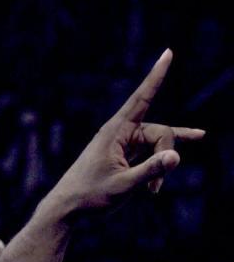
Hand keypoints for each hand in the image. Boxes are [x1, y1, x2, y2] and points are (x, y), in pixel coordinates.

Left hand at [47, 51, 203, 216]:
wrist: (67, 209)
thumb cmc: (90, 196)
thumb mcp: (123, 186)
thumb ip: (150, 171)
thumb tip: (176, 157)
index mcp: (116, 131)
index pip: (142, 97)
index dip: (157, 76)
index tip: (168, 52)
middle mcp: (121, 132)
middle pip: (160, 132)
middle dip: (164, 156)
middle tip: (155, 188)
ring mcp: (124, 142)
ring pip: (157, 143)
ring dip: (161, 165)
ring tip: (154, 191)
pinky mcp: (126, 153)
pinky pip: (152, 149)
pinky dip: (164, 156)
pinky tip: (194, 139)